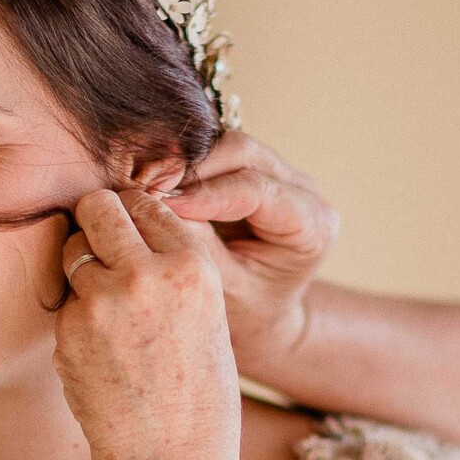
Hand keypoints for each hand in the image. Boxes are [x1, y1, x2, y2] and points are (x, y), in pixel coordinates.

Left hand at [57, 189, 242, 459]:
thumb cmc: (198, 395)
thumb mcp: (210, 318)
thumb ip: (174, 270)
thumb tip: (130, 228)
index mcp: (192, 267)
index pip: (148, 203)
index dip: (135, 215)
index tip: (131, 231)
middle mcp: (147, 275)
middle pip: (99, 207)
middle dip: (96, 220)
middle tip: (100, 244)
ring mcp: (102, 302)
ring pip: (72, 250)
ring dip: (81, 267)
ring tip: (105, 306)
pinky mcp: (69, 331)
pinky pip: (64, 300)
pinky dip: (75, 314)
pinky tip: (99, 347)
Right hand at [162, 132, 337, 372]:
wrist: (262, 313)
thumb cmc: (249, 310)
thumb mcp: (229, 290)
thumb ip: (203, 249)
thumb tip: (165, 207)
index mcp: (313, 227)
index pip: (258, 191)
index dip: (206, 193)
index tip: (162, 202)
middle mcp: (305, 192)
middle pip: (246, 153)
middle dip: (193, 168)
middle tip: (146, 187)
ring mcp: (282, 174)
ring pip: (230, 145)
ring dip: (187, 162)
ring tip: (148, 184)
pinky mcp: (257, 169)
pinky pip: (219, 153)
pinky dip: (188, 165)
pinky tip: (158, 181)